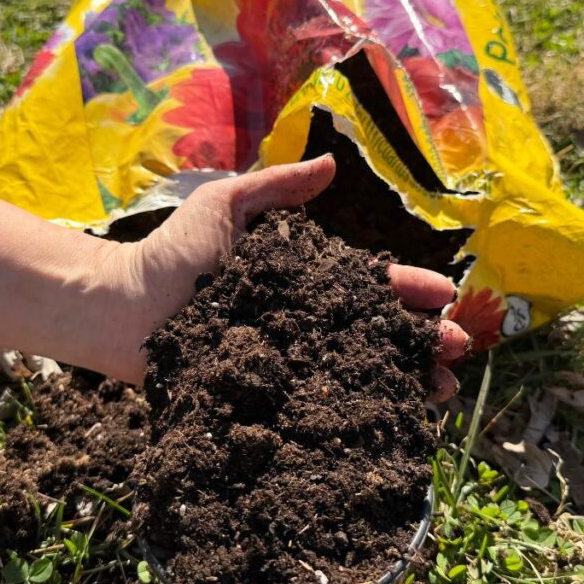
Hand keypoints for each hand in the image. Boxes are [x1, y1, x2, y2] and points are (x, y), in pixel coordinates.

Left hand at [107, 155, 467, 395]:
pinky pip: (319, 404)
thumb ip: (276, 187)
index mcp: (303, 282)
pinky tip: (391, 420)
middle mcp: (304, 323)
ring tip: (442, 392)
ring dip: (404, 380)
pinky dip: (358, 411)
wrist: (125, 306)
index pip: (368, 287)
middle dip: (421, 340)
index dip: (408, 291)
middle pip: (374, 332)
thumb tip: (331, 164)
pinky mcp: (268, 394)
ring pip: (357, 371)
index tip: (445, 297)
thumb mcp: (226, 206)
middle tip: (458, 350)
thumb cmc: (173, 252)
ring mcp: (289, 360)